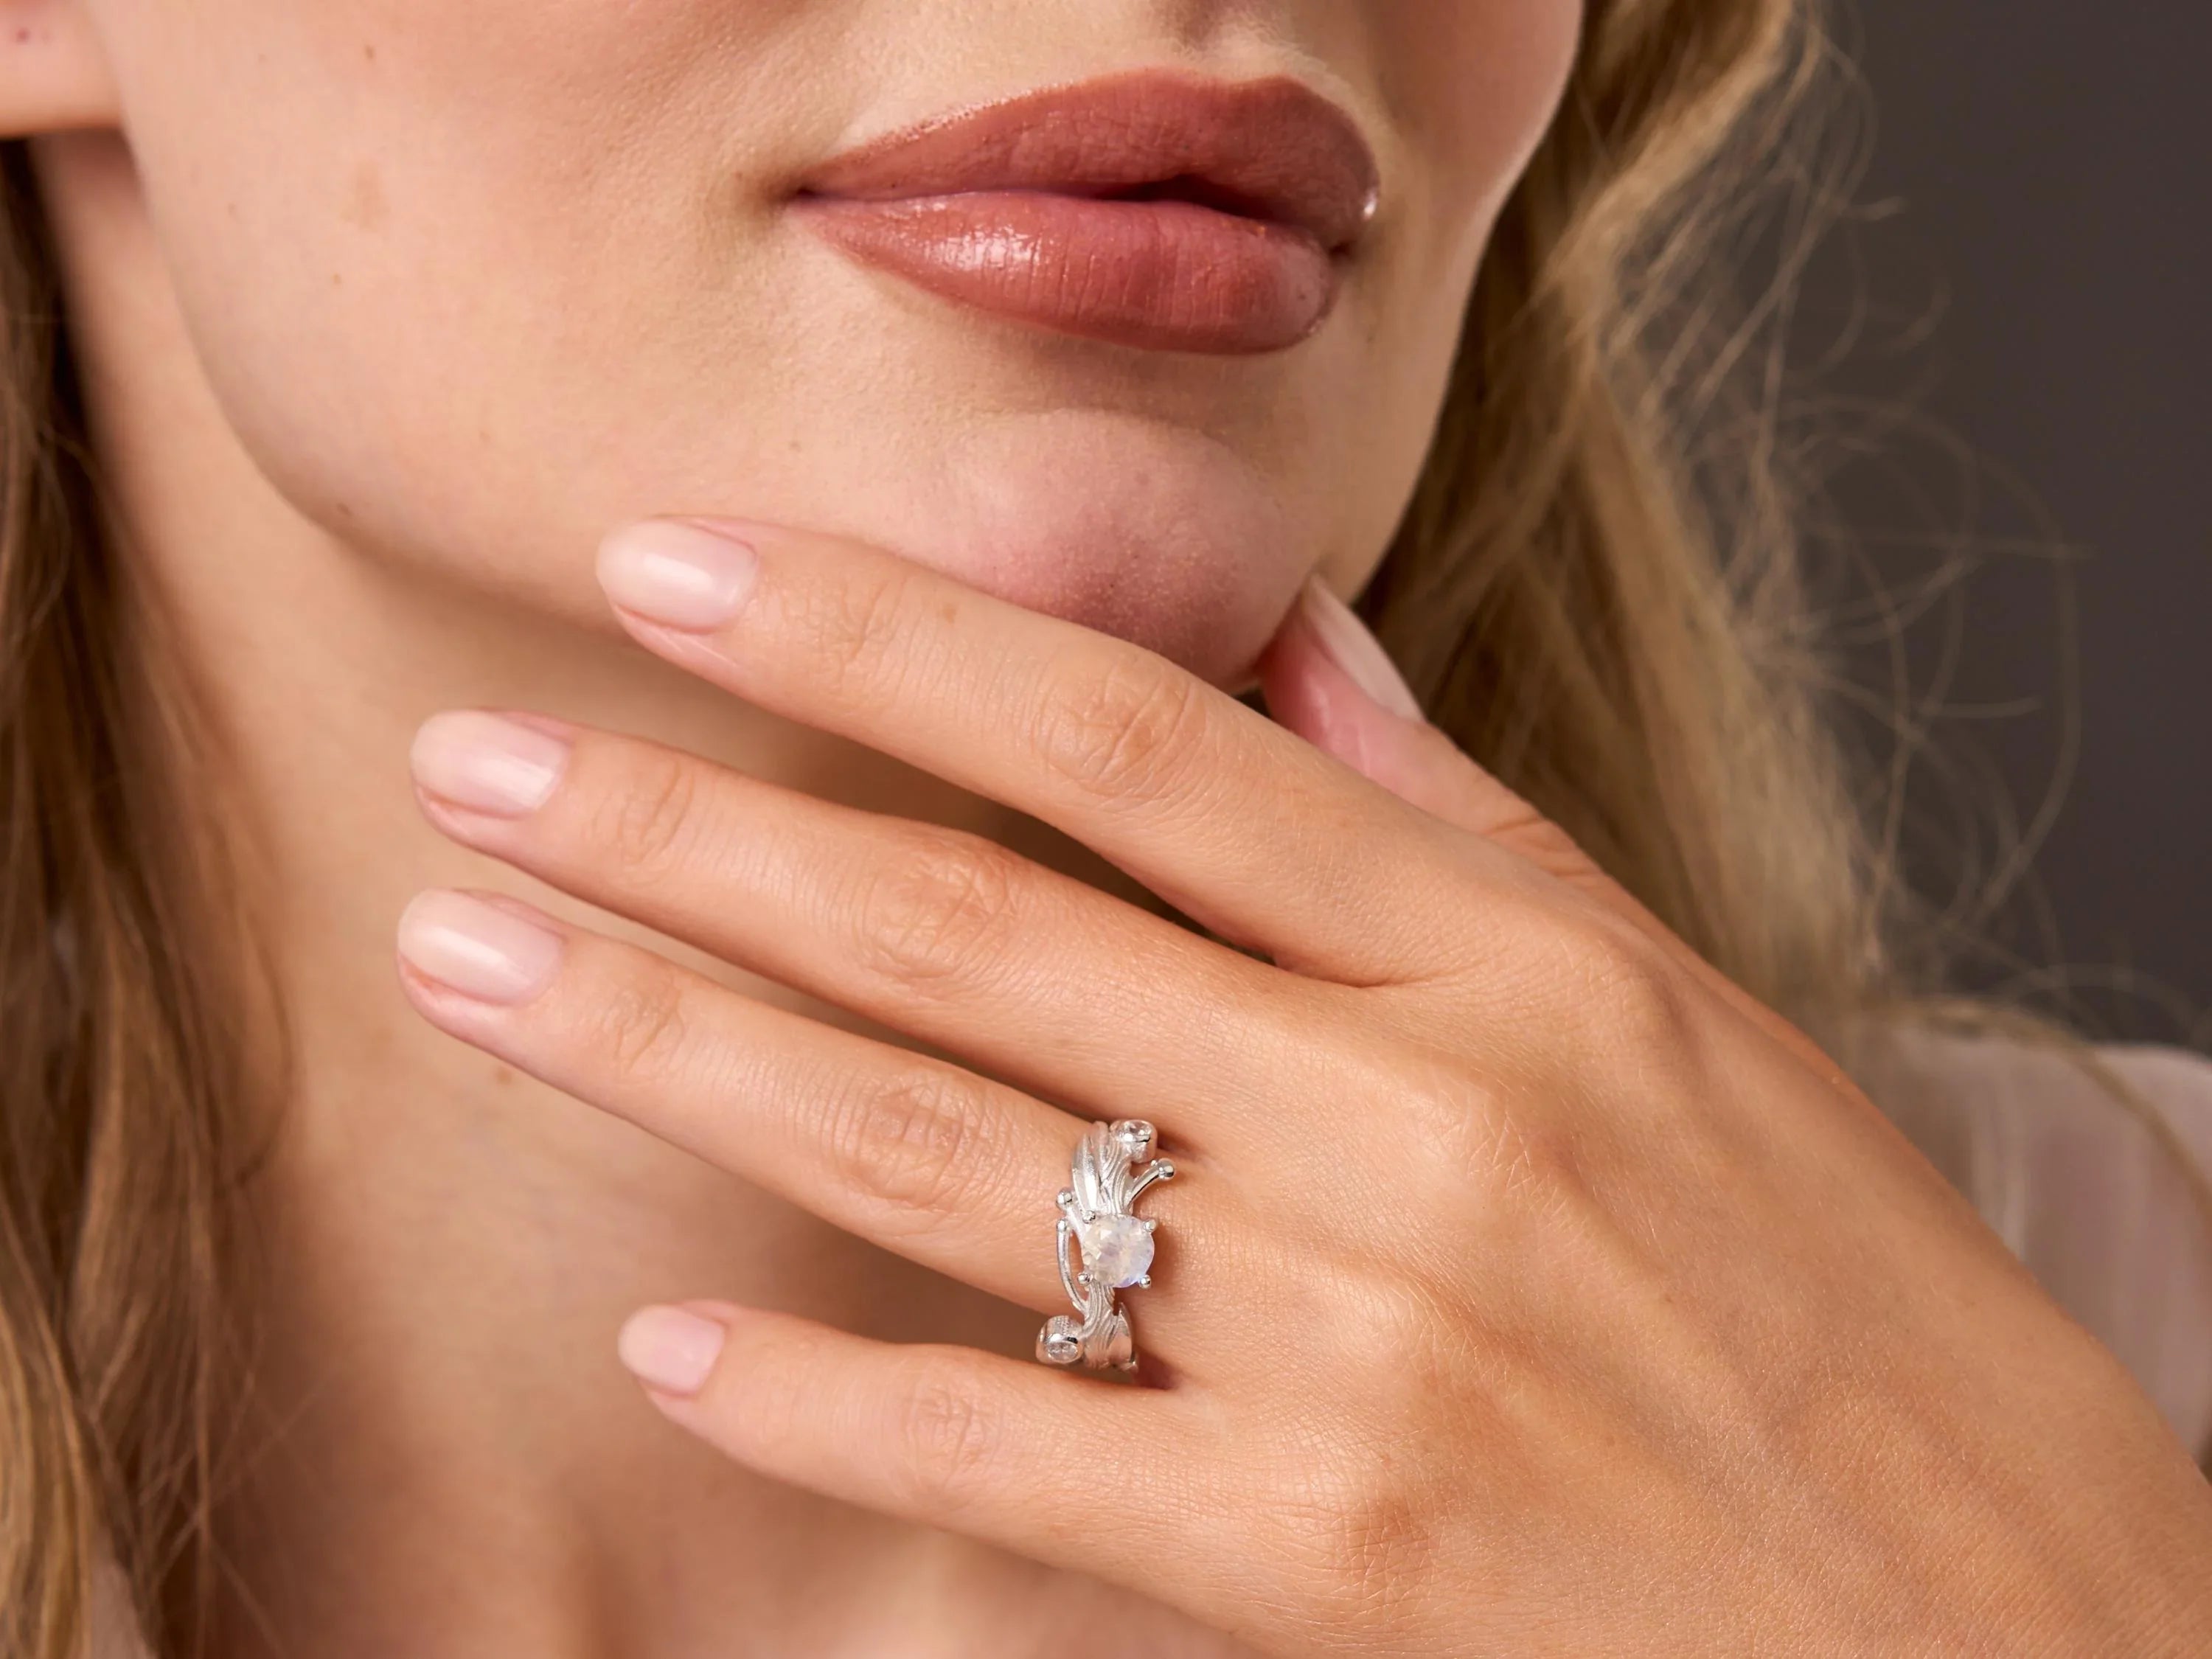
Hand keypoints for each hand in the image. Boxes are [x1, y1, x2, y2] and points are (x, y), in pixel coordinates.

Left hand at [396, 516, 2211, 1654]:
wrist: (2022, 1635)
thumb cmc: (1850, 1314)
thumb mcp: (1690, 1017)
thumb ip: (1468, 830)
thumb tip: (1303, 647)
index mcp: (1508, 961)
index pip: (1127, 739)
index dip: (880, 636)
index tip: (676, 567)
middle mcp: (1411, 1118)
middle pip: (973, 926)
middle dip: (691, 829)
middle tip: (481, 758)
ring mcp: (1359, 1337)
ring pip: (935, 1158)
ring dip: (674, 1049)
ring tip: (473, 965)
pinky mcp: (1325, 1554)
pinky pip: (1012, 1452)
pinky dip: (821, 1396)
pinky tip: (664, 1330)